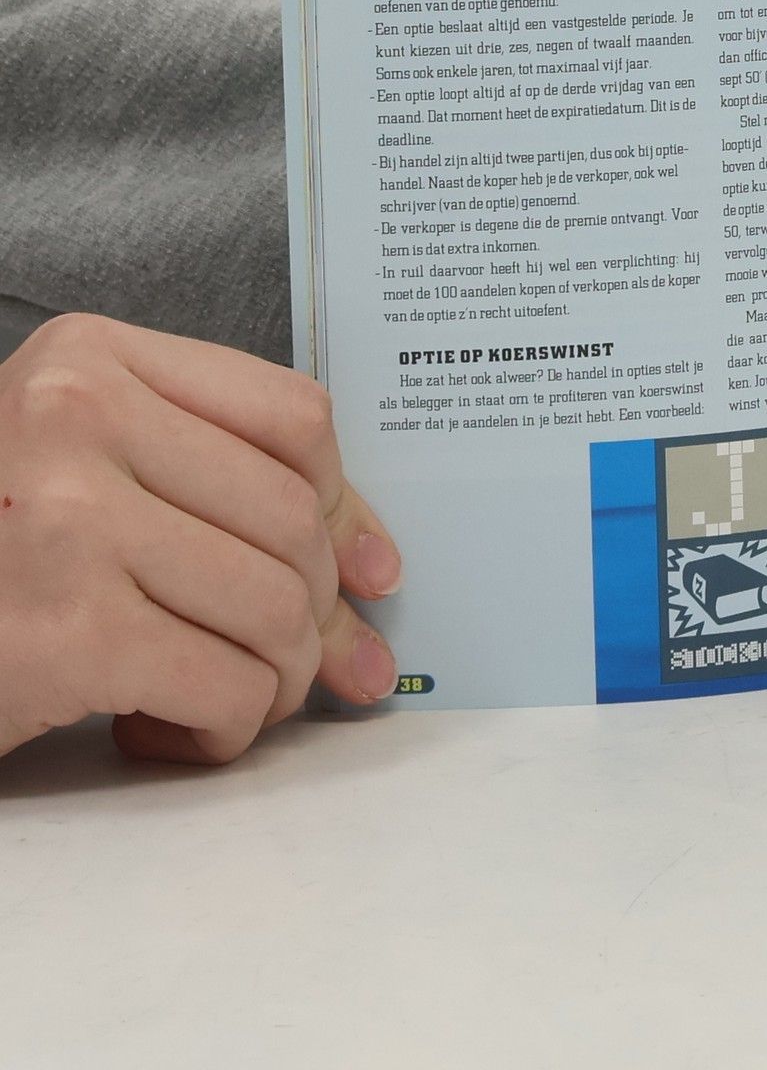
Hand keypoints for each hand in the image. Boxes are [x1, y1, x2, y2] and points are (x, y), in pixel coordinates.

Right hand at [0, 313, 400, 762]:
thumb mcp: (87, 474)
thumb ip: (220, 489)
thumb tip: (381, 573)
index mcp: (91, 358)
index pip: (293, 415)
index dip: (346, 503)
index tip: (371, 569)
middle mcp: (74, 417)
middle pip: (291, 520)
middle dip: (317, 614)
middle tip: (298, 665)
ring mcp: (64, 521)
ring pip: (274, 607)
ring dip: (277, 679)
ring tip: (234, 699)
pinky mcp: (61, 633)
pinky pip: (224, 685)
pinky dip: (227, 728)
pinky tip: (174, 734)